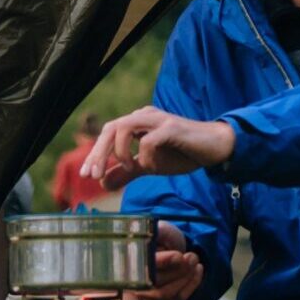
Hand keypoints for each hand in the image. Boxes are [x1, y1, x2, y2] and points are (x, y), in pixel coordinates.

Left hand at [80, 106, 235, 191]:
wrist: (214, 148)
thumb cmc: (182, 153)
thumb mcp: (149, 166)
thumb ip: (127, 172)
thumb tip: (102, 183)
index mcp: (138, 122)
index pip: (108, 133)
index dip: (94, 153)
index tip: (86, 175)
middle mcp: (145, 116)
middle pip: (111, 127)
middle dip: (98, 153)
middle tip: (92, 175)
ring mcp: (158, 120)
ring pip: (124, 127)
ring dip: (120, 152)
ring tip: (130, 168)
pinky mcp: (172, 128)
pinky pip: (148, 140)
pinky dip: (146, 157)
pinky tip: (154, 166)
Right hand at [138, 221, 203, 299]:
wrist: (168, 249)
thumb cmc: (163, 238)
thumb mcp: (162, 230)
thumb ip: (160, 232)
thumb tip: (157, 237)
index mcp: (130, 259)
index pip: (145, 265)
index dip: (164, 262)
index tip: (179, 256)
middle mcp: (132, 280)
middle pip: (157, 282)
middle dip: (180, 269)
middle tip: (193, 256)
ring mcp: (143, 294)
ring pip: (167, 294)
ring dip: (186, 278)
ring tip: (196, 262)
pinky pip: (176, 299)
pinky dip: (191, 285)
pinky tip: (198, 271)